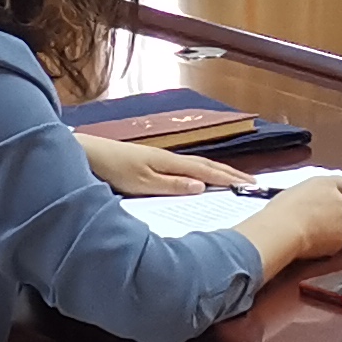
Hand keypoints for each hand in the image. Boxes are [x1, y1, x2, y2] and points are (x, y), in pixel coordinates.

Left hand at [76, 133, 250, 197]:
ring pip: (198, 165)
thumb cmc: (114, 169)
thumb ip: (172, 185)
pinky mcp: (153, 163)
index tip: (249, 185)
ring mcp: (161, 159)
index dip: (229, 178)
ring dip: (218, 172)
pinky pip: (186, 168)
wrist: (89, 154)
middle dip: (230, 173)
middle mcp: (169, 159)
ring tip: (233, 178)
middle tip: (251, 181)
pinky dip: (202, 172)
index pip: (206, 171)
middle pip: (206, 165)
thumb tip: (202, 186)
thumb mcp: (143, 183)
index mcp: (170, 163)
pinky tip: (200, 178)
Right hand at [243, 173, 341, 275]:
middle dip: (333, 215)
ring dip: (333, 230)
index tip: (331, 201)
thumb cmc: (281, 212)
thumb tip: (309, 206)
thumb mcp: (294, 194)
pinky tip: (315, 244)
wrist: (285, 230)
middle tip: (316, 224)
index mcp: (325, 184)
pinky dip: (331, 244)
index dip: (338, 193)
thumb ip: (309, 196)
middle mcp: (339, 198)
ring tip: (312, 236)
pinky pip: (340, 240)